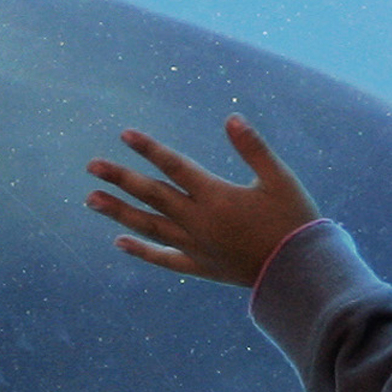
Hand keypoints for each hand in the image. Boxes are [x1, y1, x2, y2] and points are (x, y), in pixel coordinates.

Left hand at [85, 114, 320, 288]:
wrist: (300, 274)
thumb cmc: (294, 222)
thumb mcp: (280, 179)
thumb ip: (253, 148)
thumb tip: (231, 118)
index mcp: (217, 197)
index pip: (174, 167)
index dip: (149, 149)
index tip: (125, 135)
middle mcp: (199, 222)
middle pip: (152, 196)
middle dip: (121, 179)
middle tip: (92, 167)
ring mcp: (196, 247)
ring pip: (149, 227)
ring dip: (119, 212)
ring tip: (91, 200)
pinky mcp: (201, 267)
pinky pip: (164, 259)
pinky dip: (141, 251)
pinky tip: (118, 242)